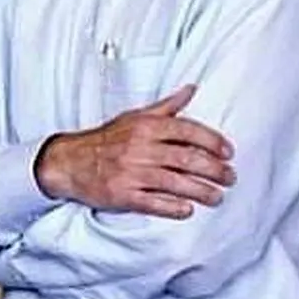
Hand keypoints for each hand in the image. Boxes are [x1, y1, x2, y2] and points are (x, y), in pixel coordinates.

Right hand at [34, 84, 235, 218]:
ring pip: (176, 183)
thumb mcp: (134, 117)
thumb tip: (191, 89)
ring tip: (217, 197)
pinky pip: (155, 203)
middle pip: (187, 159)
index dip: (212, 142)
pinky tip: (187, 209)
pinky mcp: (123, 194)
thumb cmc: (106, 140)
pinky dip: (175, 208)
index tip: (229, 152)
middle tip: (230, 178)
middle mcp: (140, 148)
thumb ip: (166, 107)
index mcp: (145, 126)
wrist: (69, 161)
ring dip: (202, 192)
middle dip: (214, 170)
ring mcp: (131, 172)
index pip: (187, 130)